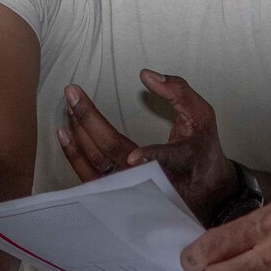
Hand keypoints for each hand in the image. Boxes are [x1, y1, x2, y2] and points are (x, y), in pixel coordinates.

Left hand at [57, 74, 238, 221]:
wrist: (203, 191)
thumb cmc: (201, 149)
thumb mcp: (202, 116)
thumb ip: (179, 92)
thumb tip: (145, 74)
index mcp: (183, 161)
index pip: (168, 161)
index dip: (151, 159)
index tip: (134, 158)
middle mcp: (156, 180)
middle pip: (117, 155)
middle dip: (90, 122)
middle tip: (72, 94)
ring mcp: (134, 191)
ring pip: (100, 168)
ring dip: (80, 136)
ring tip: (69, 106)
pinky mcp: (119, 196)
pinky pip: (91, 178)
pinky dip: (76, 156)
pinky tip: (66, 134)